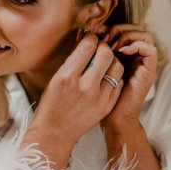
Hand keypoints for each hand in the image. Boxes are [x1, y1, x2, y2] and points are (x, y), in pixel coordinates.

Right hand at [28, 33, 124, 153]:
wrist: (55, 132)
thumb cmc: (52, 102)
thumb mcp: (56, 77)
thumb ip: (72, 58)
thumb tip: (84, 37)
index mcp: (68, 76)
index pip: (89, 45)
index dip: (91, 38)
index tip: (90, 39)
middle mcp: (85, 86)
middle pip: (106, 53)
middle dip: (103, 46)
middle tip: (99, 49)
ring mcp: (98, 97)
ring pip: (117, 67)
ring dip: (111, 61)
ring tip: (104, 63)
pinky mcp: (107, 106)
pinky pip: (118, 83)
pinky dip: (114, 76)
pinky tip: (105, 77)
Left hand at [100, 24, 156, 133]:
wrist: (112, 118)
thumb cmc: (97, 95)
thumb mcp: (91, 68)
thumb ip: (91, 51)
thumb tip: (81, 31)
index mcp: (123, 53)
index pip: (123, 27)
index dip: (109, 25)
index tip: (94, 31)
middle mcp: (136, 56)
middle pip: (135, 27)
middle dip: (118, 28)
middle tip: (103, 36)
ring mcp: (144, 64)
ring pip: (144, 35)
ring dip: (127, 35)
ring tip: (111, 45)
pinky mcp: (149, 72)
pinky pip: (150, 50)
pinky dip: (136, 46)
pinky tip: (120, 52)